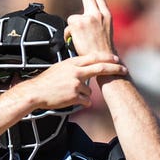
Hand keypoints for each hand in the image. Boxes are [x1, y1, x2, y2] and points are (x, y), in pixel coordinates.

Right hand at [10, 53, 125, 109]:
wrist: (35, 93)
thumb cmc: (46, 81)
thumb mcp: (60, 68)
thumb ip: (74, 67)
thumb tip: (86, 69)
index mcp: (72, 62)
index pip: (94, 57)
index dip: (107, 57)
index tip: (117, 58)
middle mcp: (76, 71)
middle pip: (100, 68)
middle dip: (115, 68)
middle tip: (125, 69)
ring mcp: (76, 84)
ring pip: (89, 90)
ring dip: (84, 94)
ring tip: (68, 94)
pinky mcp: (75, 96)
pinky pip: (86, 100)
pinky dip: (81, 102)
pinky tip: (70, 100)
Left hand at [65, 0, 114, 55]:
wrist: (104, 59)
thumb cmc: (102, 50)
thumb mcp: (103, 31)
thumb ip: (93, 21)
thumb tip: (80, 20)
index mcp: (106, 15)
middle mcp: (98, 14)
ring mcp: (88, 17)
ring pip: (73, 19)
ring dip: (74, 30)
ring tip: (83, 40)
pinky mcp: (78, 23)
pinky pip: (68, 27)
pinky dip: (70, 35)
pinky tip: (78, 41)